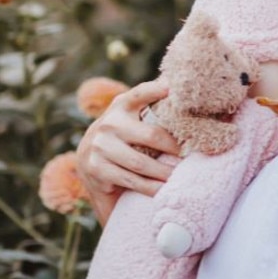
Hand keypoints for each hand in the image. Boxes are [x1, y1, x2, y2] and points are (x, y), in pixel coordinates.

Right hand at [75, 79, 180, 223]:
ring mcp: (100, 147)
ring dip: (164, 172)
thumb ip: (148, 107)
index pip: (139, 95)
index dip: (154, 90)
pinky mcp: (97, 169)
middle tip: (189, 156)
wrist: (88, 164)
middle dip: (173, 148)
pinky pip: (131, 180)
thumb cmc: (121, 138)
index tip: (170, 88)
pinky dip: (150, 187)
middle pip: (150, 135)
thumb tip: (179, 94)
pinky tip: (163, 190)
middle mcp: (108, 124)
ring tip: (179, 176)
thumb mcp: (129, 118)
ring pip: (141, 163)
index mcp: (121, 106)